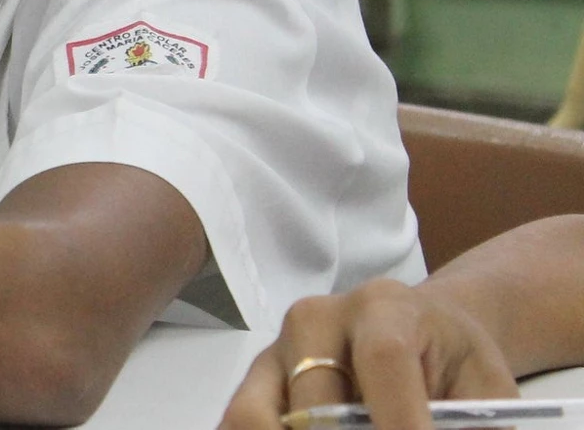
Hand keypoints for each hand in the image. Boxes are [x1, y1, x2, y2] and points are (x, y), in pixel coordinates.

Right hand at [219, 279, 515, 429]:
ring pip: (253, 416)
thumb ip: (472, 425)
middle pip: (313, 400)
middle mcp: (316, 319)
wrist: (420, 326)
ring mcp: (276, 350)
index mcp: (385, 308)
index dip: (399, 420)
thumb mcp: (485, 386)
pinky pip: (240, 423)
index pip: (384, 359)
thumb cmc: (454, 359)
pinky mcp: (256, 381)